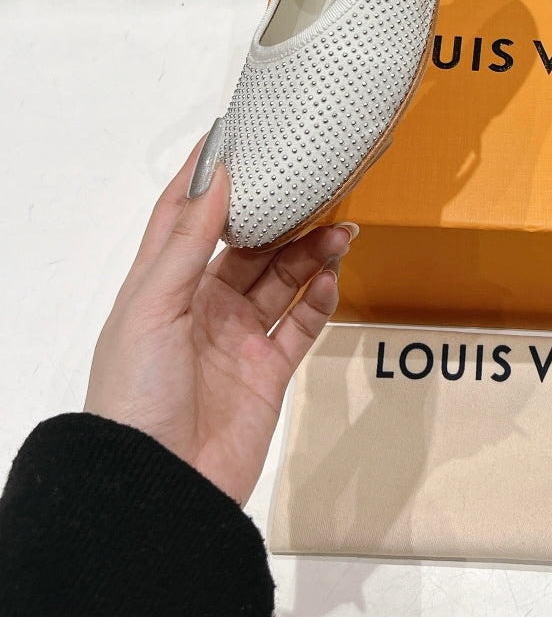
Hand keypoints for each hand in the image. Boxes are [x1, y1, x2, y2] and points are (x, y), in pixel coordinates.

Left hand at [84, 140, 355, 505]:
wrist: (158, 490)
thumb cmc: (134, 400)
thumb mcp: (152, 308)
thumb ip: (188, 242)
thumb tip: (216, 177)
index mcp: (163, 287)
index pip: (184, 216)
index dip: (208, 177)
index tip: (239, 137)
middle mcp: (201, 307)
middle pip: (249, 244)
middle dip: (283, 215)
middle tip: (318, 185)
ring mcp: (237, 339)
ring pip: (283, 278)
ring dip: (312, 251)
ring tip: (341, 230)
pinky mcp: (268, 373)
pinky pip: (302, 323)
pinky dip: (321, 297)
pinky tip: (330, 278)